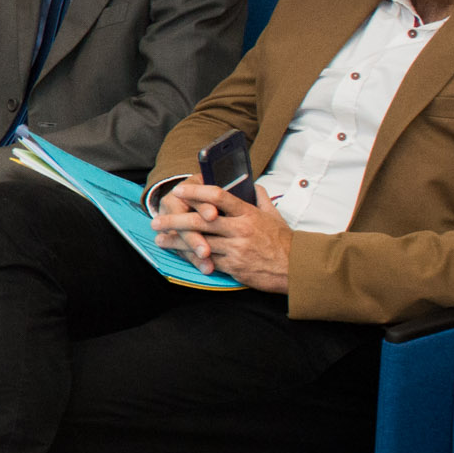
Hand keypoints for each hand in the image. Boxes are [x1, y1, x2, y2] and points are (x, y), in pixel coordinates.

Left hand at [151, 181, 292, 291]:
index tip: (179, 190)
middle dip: (175, 219)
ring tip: (160, 238)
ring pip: (199, 242)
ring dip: (176, 240)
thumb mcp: (274, 215)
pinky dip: (191, 257)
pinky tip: (179, 254)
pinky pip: (208, 260)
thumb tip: (252, 185)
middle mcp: (240, 229)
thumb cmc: (284, 241)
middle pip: (201, 220)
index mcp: (248, 213)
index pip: (219, 195)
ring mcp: (236, 248)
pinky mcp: (234, 266)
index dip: (196, 191)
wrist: (296, 268)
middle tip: (157, 219)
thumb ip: (260, 198)